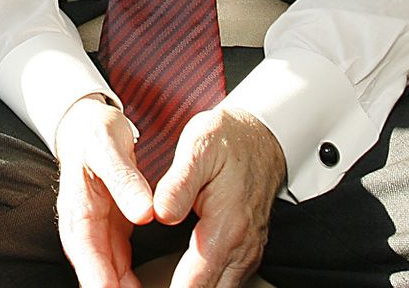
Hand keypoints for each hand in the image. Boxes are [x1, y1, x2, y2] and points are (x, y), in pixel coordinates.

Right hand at [54, 95, 153, 287]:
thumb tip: (144, 213)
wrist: (88, 124)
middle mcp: (84, 225)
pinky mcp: (111, 231)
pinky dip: (129, 282)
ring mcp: (97, 230)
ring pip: (108, 272)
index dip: (97, 275)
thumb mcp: (109, 147)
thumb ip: (124, 180)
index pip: (85, 250)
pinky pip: (120, 264)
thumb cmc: (95, 133)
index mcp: (78, 206)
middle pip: (95, 270)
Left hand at [153, 107, 284, 287]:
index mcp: (227, 227)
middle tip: (147, 287)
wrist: (261, 136)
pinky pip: (227, 281)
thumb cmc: (228, 141)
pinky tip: (181, 281)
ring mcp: (248, 252)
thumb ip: (178, 185)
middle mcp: (242, 247)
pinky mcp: (247, 250)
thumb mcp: (198, 149)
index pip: (195, 282)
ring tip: (158, 285)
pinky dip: (206, 285)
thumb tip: (160, 214)